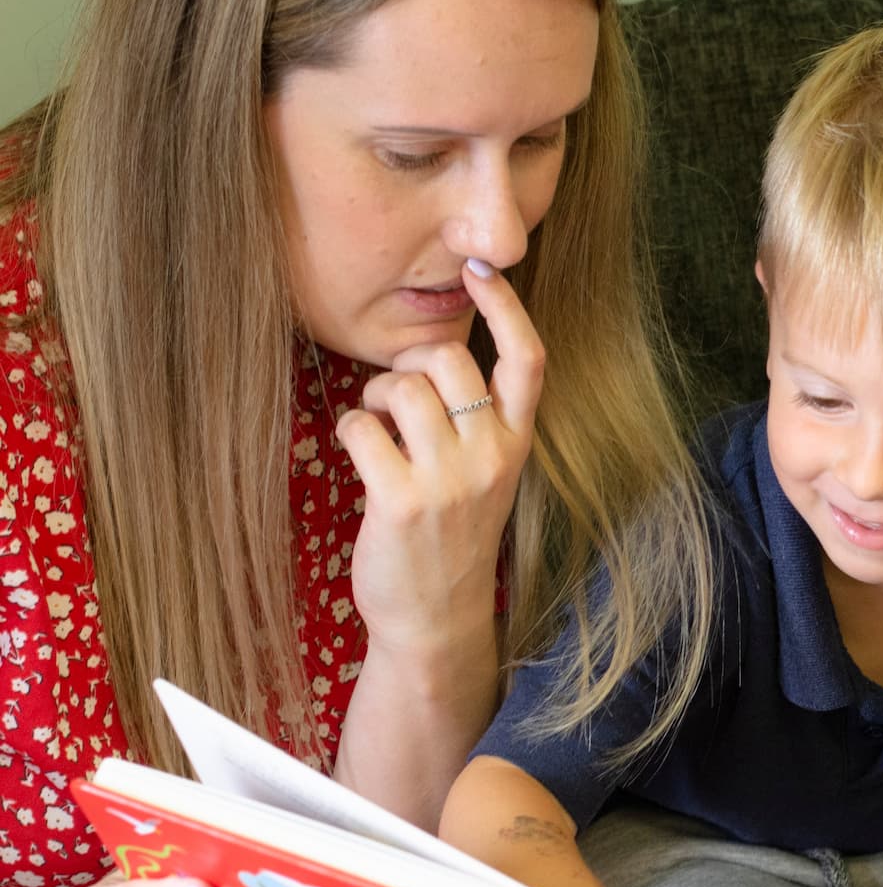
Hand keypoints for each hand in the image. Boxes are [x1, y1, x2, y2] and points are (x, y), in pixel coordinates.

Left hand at [336, 259, 544, 660]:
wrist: (436, 619)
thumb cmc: (452, 537)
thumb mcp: (487, 475)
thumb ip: (477, 420)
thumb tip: (434, 352)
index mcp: (517, 444)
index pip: (528, 359)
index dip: (507, 306)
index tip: (483, 267)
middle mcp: (491, 457)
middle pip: (450, 359)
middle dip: (411, 361)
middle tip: (397, 394)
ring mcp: (449, 481)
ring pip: (402, 387)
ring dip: (374, 396)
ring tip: (376, 425)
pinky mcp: (400, 501)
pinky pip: (361, 426)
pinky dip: (350, 428)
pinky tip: (360, 453)